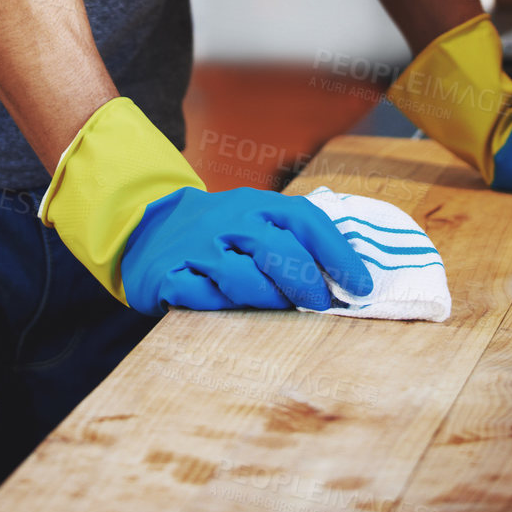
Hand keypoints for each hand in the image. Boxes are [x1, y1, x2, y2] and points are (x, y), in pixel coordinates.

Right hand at [120, 185, 374, 313]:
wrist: (150, 229)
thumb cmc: (222, 235)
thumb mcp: (257, 220)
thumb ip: (295, 238)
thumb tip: (355, 272)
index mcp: (258, 203)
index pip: (305, 220)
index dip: (337, 253)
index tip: (362, 286)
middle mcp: (228, 218)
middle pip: (277, 250)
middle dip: (306, 283)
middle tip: (322, 306)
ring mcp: (197, 246)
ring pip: (243, 278)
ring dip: (268, 299)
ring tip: (277, 307)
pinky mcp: (168, 273)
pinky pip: (203, 298)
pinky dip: (220, 308)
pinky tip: (225, 306)